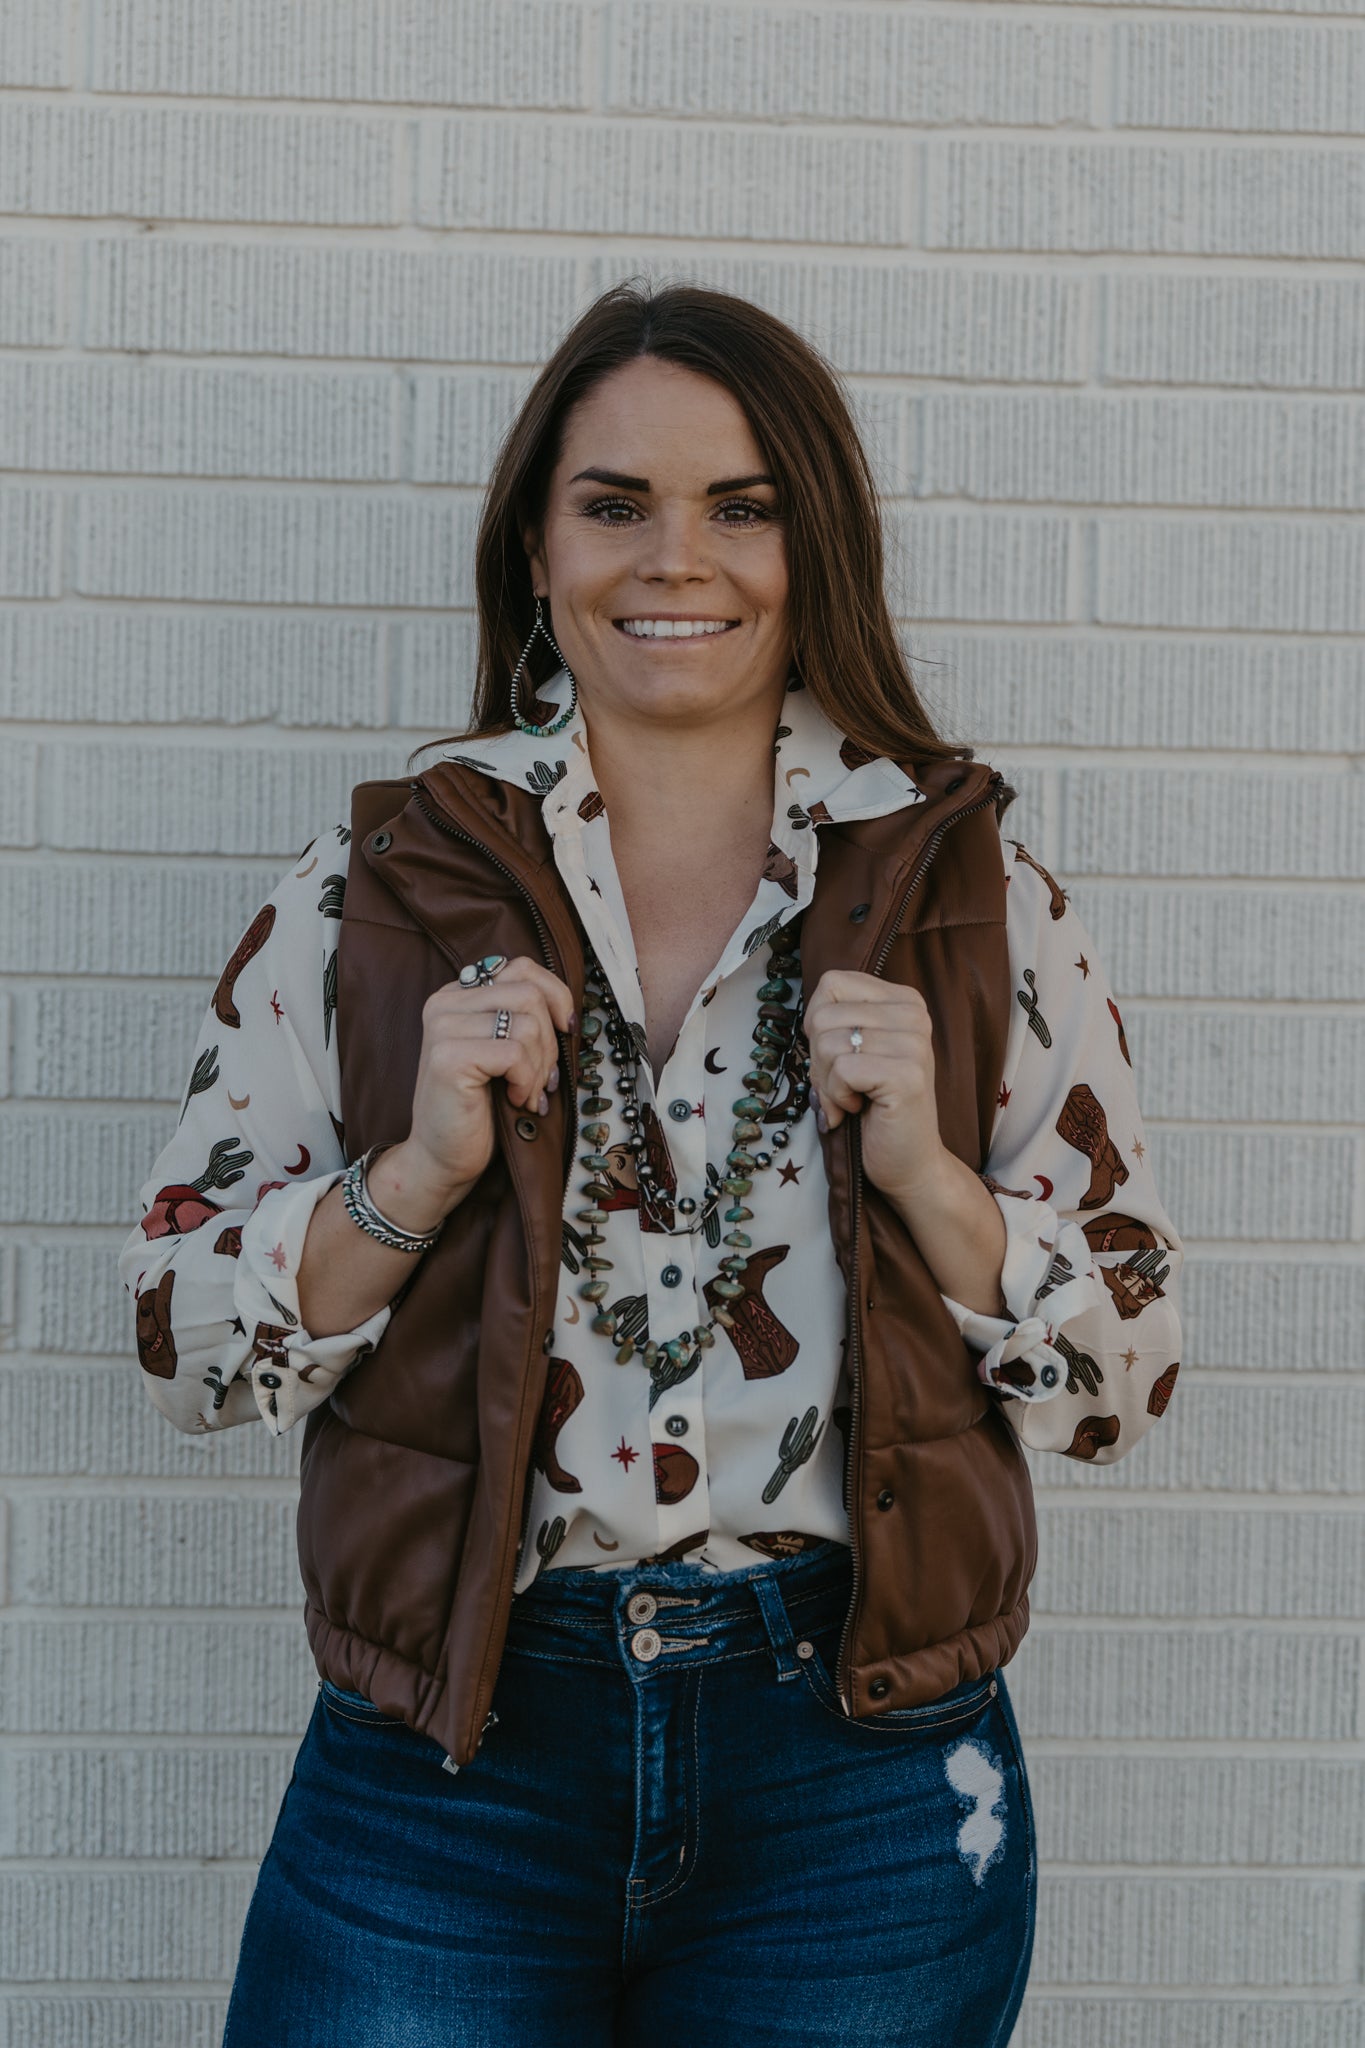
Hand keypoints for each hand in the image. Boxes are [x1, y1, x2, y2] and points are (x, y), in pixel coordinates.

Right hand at [400, 957, 575, 1203]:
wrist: (443, 1157)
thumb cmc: (481, 1107)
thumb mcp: (504, 1050)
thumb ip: (522, 1017)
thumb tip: (568, 1010)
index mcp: (458, 994)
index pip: (521, 968)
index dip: (555, 995)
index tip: (566, 1029)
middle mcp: (445, 1002)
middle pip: (529, 994)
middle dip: (550, 1041)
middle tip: (544, 1078)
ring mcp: (443, 1027)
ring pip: (528, 1024)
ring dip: (540, 1067)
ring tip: (527, 1093)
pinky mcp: (448, 1056)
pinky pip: (515, 1053)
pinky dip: (527, 1081)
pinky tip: (515, 1100)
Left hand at [803, 969, 949, 1203]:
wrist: (909, 1162)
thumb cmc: (874, 1107)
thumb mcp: (855, 1050)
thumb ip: (837, 1021)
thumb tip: (810, 1011)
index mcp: (904, 1000)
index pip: (832, 983)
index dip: (818, 1024)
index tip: (837, 1056)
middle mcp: (915, 1015)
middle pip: (824, 1015)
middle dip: (819, 1059)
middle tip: (842, 1087)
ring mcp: (914, 1044)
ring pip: (828, 1042)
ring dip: (827, 1082)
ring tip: (850, 1099)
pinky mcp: (907, 1075)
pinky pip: (841, 1070)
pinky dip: (837, 1097)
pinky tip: (857, 1109)